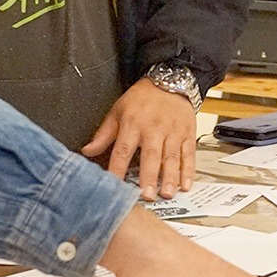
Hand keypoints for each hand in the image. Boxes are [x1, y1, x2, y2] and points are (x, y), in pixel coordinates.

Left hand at [82, 80, 199, 200]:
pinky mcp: (187, 134)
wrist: (170, 81)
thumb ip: (104, 134)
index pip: (123, 150)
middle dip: (149, 177)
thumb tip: (87, 151)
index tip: (115, 186)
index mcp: (133, 124)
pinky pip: (189, 155)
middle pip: (151, 156)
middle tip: (147, 195)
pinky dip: (189, 171)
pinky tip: (186, 184)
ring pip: (171, 157)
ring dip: (170, 177)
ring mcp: (172, 132)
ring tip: (167, 193)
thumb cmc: (143, 98)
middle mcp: (154, 129)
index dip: (118, 169)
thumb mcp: (118, 111)